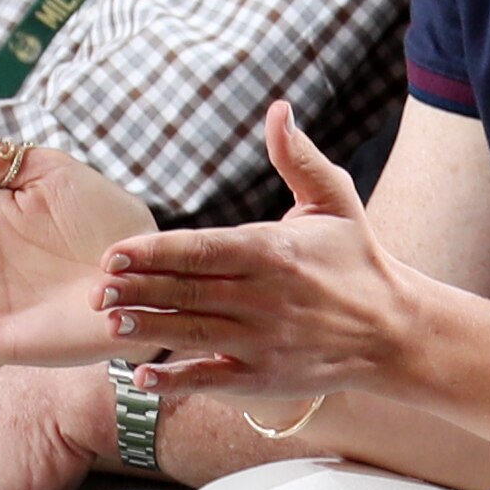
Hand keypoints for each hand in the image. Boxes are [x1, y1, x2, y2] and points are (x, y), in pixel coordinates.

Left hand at [90, 103, 418, 399]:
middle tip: (95, 289)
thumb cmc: (358, 259)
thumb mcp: (334, 201)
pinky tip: (143, 377)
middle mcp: (264, 298)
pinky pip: (213, 379)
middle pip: (189, 291)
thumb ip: (298, 158)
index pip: (202, 250)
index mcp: (273, 251)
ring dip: (148, 328)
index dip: (155, 252)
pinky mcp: (266, 378)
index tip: (115, 252)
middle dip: (138, 289)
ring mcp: (264, 342)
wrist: (394, 330)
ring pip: (194, 333)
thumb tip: (278, 109)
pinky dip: (177, 380)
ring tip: (110, 321)